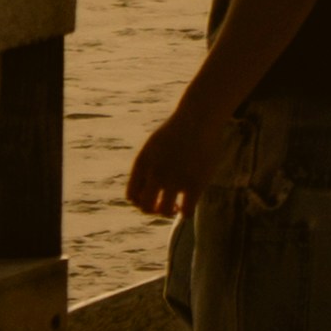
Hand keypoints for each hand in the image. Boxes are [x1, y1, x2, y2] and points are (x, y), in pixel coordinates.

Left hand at [125, 87, 235, 220]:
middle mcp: (155, 172)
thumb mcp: (155, 147)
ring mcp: (174, 179)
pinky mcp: (194, 183)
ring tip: (177, 205)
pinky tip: (188, 203)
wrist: (199, 118)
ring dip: (169, 212)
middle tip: (164, 204)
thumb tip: (147, 192)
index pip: (132, 196)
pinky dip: (185, 212)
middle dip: (153, 209)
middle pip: (145, 207)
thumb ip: (148, 168)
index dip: (141, 201)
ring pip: (164, 211)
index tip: (154, 196)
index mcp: (142, 164)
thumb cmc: (177, 132)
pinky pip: (187, 211)